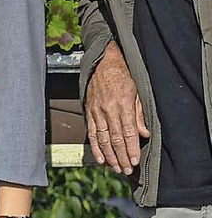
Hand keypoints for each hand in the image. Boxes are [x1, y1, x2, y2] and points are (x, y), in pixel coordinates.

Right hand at [85, 41, 149, 174]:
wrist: (102, 62)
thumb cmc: (122, 76)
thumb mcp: (137, 93)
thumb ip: (140, 114)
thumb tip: (144, 134)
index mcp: (123, 105)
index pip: (128, 132)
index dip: (132, 149)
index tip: (135, 161)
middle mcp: (108, 109)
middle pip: (115, 139)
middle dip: (121, 157)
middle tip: (127, 170)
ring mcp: (97, 110)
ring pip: (102, 138)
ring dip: (109, 155)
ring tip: (115, 168)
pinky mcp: (89, 110)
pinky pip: (91, 131)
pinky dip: (95, 146)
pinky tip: (99, 157)